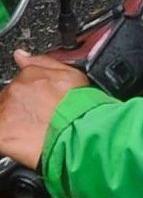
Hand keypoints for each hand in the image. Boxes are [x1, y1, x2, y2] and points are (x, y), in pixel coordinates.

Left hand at [0, 51, 86, 168]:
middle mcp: (14, 91)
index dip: (30, 95)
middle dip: (21, 109)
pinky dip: (8, 139)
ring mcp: (6, 111)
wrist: (79, 131)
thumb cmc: (80, 106)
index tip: (39, 104)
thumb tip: (21, 55)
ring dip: (15, 123)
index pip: (19, 83)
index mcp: (29, 76)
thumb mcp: (70, 74)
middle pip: (9, 99)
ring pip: (3, 114)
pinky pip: (1, 136)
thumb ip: (41, 62)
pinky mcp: (2, 132)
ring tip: (34, 132)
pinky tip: (24, 142)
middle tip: (39, 119)